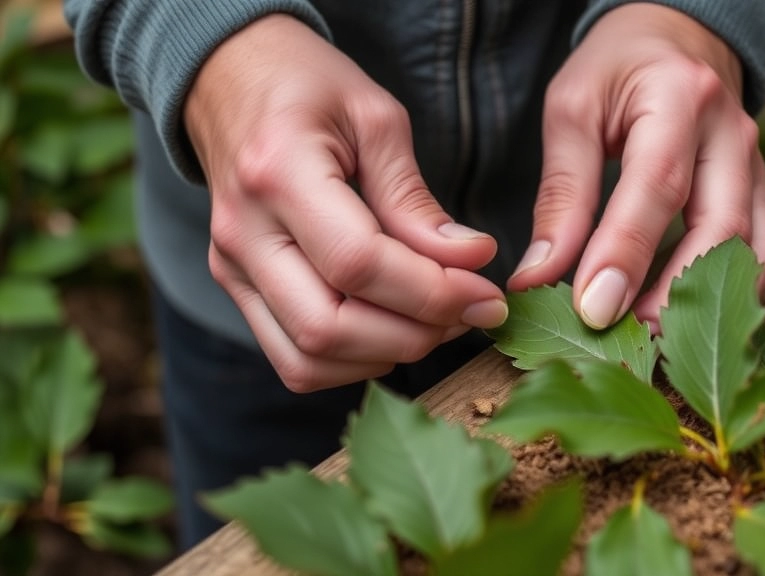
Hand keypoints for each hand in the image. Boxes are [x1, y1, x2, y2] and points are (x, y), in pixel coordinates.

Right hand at [184, 15, 506, 391]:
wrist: (227, 77)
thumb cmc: (307, 87)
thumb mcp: (375, 119)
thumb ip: (416, 199)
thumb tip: (472, 261)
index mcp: (278, 172)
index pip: (358, 264)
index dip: (432, 292)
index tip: (486, 292)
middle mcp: (243, 233)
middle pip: (328, 327)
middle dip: (415, 335)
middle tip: (469, 312)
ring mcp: (231, 268)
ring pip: (307, 360)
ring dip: (384, 356)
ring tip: (436, 321)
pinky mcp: (237, 288)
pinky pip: (293, 360)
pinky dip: (351, 362)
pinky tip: (393, 329)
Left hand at [507, 4, 764, 332]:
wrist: (677, 37)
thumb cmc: (618, 69)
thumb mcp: (572, 110)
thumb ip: (560, 194)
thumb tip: (538, 276)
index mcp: (679, 96)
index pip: (656, 186)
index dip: (626, 253)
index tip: (593, 309)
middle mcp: (730, 133)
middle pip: (719, 226)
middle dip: (674, 293)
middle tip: (627, 340)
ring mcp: (755, 165)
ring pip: (752, 248)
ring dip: (709, 302)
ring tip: (654, 339)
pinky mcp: (759, 191)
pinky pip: (761, 251)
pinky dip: (730, 290)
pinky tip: (688, 314)